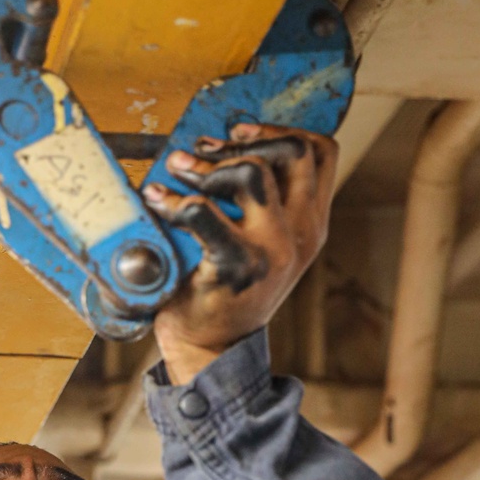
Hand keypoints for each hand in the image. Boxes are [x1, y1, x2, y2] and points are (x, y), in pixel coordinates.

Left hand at [144, 122, 336, 383]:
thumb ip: (264, 205)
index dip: (280, 129)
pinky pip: (202, 211)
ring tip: (179, 170)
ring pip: (252, 172)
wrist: (211, 349)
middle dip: (242, 140)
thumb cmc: (226, 292)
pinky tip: (158, 202)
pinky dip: (174, 200)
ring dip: (208, 165)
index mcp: (311, 225)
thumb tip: (229, 145)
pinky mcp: (235, 265)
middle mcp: (301, 235)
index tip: (240, 130)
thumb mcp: (261, 245)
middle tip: (202, 150)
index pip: (320, 153)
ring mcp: (272, 251)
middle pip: (292, 152)